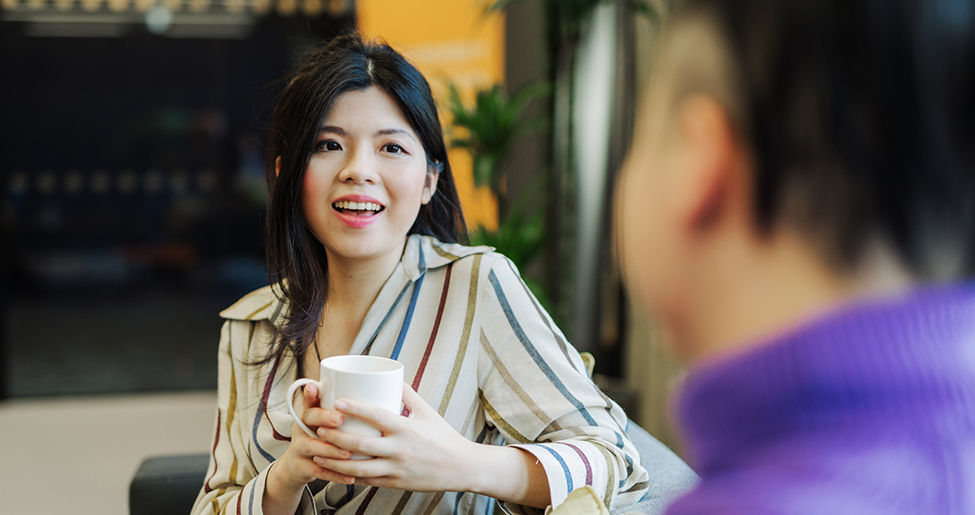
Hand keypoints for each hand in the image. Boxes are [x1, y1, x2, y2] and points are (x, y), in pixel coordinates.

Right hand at [275, 382, 355, 488]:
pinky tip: (350, 476)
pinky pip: (317, 471)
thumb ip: (344, 409)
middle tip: (340, 419)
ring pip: (312, 446)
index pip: (309, 399)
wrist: (298, 466)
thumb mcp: (326, 421)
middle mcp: (301, 427)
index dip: (311, 394)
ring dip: (330, 449)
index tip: (315, 387)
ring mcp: (298, 447)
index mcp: (309, 413)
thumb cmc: (321, 438)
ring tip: (348, 453)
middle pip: (308, 419)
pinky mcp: (300, 466)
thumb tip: (378, 391)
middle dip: (324, 418)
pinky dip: (334, 474)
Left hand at [312, 383, 476, 491]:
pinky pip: (367, 481)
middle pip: (360, 444)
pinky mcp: (395, 483)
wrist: (462, 467)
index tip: (337, 402)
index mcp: (407, 428)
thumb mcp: (428, 412)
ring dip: (335, 461)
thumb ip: (408, 394)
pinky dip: (349, 477)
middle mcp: (400, 449)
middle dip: (336, 437)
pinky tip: (335, 471)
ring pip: (358, 468)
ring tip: (319, 454)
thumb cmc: (444, 437)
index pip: (377, 416)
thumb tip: (392, 375)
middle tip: (320, 429)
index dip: (355, 408)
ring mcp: (396, 469)